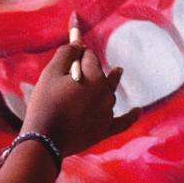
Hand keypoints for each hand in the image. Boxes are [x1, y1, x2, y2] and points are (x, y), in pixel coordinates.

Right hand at [21, 44, 139, 156]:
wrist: (45, 138)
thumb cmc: (46, 103)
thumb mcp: (50, 73)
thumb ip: (66, 54)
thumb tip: (78, 44)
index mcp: (94, 76)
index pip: (90, 56)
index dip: (79, 53)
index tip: (71, 54)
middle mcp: (106, 93)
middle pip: (103, 74)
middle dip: (93, 68)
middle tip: (85, 65)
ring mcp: (107, 112)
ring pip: (109, 94)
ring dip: (106, 86)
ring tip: (116, 73)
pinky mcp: (105, 130)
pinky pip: (123, 121)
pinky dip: (131, 116)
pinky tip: (138, 111)